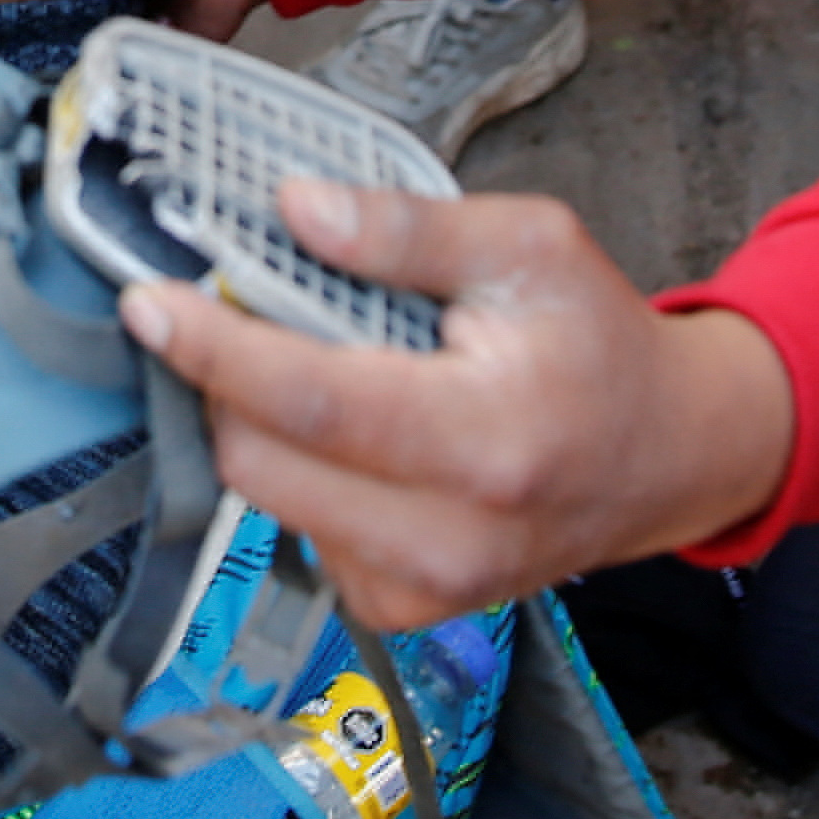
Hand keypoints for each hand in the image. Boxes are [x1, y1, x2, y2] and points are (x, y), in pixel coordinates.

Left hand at [117, 181, 792, 628]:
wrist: (668, 456)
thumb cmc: (600, 348)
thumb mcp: (529, 247)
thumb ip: (405, 230)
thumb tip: (293, 211)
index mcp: (486, 442)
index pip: (310, 402)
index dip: (215, 349)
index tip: (150, 301)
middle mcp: (450, 539)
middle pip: (261, 462)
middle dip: (225, 380)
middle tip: (235, 309)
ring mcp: (421, 588)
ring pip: (268, 498)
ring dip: (261, 422)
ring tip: (325, 364)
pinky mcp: (399, 608)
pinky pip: (299, 530)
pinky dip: (299, 470)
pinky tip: (355, 431)